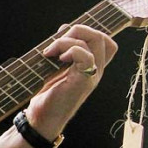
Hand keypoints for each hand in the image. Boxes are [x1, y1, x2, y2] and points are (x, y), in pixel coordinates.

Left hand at [26, 24, 117, 139]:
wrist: (41, 119)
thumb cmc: (47, 94)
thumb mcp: (55, 66)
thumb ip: (63, 48)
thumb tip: (64, 28)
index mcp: (92, 66)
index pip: (105, 40)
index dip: (86, 30)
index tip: (63, 37)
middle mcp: (96, 70)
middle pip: (101, 36)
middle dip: (77, 30)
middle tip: (55, 43)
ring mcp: (92, 76)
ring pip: (95, 41)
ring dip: (67, 40)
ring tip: (50, 52)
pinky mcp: (84, 82)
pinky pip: (87, 56)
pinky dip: (71, 50)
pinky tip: (58, 58)